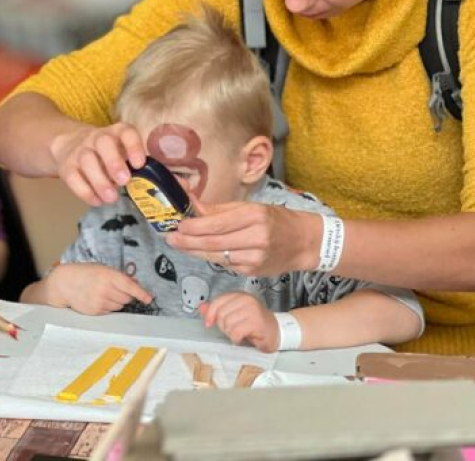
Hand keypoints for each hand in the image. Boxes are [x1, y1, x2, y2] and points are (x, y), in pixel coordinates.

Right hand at [44, 263, 152, 314]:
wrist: (64, 283)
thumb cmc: (85, 273)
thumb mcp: (102, 269)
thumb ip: (120, 277)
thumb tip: (136, 285)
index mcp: (108, 275)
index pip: (129, 286)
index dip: (141, 293)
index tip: (149, 298)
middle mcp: (105, 289)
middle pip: (127, 298)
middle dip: (125, 294)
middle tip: (114, 288)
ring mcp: (100, 301)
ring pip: (120, 306)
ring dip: (117, 301)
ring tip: (103, 293)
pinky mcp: (95, 311)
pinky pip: (110, 311)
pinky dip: (108, 306)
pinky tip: (97, 299)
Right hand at [49, 122, 145, 204]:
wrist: (68, 144)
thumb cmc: (105, 153)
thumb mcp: (119, 151)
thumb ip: (132, 164)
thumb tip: (148, 187)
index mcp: (116, 133)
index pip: (126, 132)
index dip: (133, 146)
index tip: (139, 164)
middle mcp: (97, 138)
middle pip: (104, 143)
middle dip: (114, 162)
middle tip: (124, 181)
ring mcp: (80, 151)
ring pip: (87, 161)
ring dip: (100, 181)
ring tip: (111, 198)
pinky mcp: (66, 166)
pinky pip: (73, 178)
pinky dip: (85, 192)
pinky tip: (97, 201)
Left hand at [165, 195, 319, 276]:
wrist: (303, 243)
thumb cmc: (275, 220)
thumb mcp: (251, 207)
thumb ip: (220, 209)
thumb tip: (192, 204)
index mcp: (254, 216)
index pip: (218, 224)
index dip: (195, 226)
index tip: (178, 224)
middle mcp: (256, 237)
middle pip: (214, 242)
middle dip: (188, 241)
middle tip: (170, 238)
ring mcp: (255, 257)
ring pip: (216, 256)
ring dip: (194, 251)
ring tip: (178, 245)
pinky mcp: (252, 271)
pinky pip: (225, 264)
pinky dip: (210, 257)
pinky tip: (198, 252)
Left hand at [200, 292, 278, 351]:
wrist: (276, 332)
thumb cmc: (252, 324)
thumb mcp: (233, 315)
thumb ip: (217, 310)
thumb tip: (201, 307)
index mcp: (239, 295)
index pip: (217, 301)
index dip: (210, 314)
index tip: (208, 324)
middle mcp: (246, 299)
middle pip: (221, 314)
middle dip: (223, 326)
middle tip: (232, 331)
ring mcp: (252, 310)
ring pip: (227, 324)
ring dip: (230, 333)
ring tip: (238, 334)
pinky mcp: (256, 322)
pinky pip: (236, 332)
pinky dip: (235, 339)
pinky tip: (241, 339)